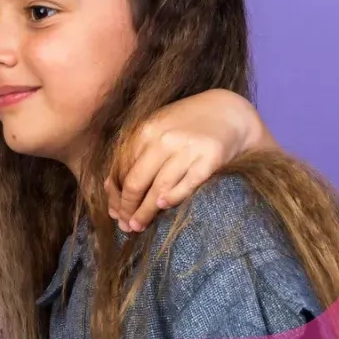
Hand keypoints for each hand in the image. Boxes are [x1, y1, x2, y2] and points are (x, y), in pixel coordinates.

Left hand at [109, 89, 272, 231]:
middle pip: (136, 181)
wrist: (228, 111)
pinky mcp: (211, 158)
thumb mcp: (157, 130)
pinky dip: (173, 197)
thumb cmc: (186, 125)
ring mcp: (188, 148)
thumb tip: (111, 186)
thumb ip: (135, 153)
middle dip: (127, 207)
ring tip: (137, 226)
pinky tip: (163, 207)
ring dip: (145, 211)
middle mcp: (164, 139)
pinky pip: (188, 184)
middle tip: (124, 226)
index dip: (115, 194)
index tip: (113, 212)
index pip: (122, 169)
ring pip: (159, 187)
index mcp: (146, 131)